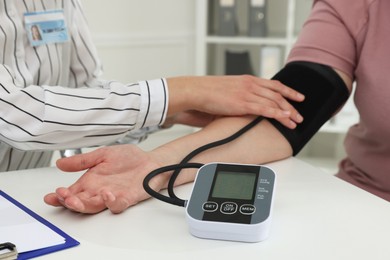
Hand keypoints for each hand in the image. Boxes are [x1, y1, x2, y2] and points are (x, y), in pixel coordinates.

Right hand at [44, 145, 165, 213]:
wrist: (151, 161)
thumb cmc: (129, 158)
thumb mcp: (102, 154)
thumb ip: (82, 161)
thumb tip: (60, 163)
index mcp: (91, 181)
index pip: (71, 192)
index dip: (60, 196)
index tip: (52, 195)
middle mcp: (99, 191)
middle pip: (80, 203)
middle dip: (69, 202)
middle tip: (65, 197)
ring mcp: (113, 196)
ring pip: (94, 207)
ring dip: (84, 205)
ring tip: (77, 199)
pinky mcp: (127, 198)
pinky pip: (117, 205)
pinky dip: (111, 203)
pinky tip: (107, 194)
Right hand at [167, 75, 304, 128]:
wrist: (198, 90)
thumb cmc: (209, 91)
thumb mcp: (229, 88)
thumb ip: (240, 94)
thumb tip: (245, 103)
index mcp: (248, 79)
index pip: (274, 84)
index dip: (289, 91)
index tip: (298, 97)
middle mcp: (251, 84)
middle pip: (278, 94)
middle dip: (292, 105)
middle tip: (300, 114)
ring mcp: (248, 93)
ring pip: (275, 102)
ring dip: (287, 112)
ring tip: (296, 121)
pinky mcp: (243, 103)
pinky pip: (265, 109)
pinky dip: (277, 114)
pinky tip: (285, 119)